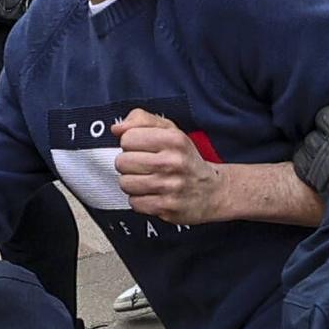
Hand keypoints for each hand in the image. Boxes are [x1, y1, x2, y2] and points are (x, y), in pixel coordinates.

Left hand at [113, 108, 227, 224]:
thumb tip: (116, 128)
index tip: (142, 149)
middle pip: (122, 162)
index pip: (127, 138)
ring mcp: (170, 186)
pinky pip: (134, 202)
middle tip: (144, 166)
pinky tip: (152, 194)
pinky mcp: (167, 207)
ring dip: (132, 183)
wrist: (211, 191)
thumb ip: (142, 121)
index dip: (131, 144)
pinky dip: (139, 200)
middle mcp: (172, 162)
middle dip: (128, 164)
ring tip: (146, 180)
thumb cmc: (185, 159)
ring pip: (125, 183)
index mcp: (173, 139)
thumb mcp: (170, 131)